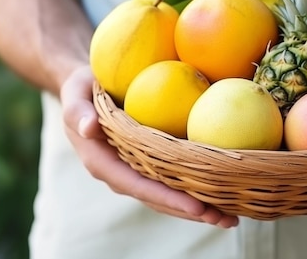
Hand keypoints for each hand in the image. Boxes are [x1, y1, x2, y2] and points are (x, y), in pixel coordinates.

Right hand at [60, 65, 238, 227]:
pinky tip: (225, 192)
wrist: (87, 90)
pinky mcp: (150, 164)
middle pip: (158, 199)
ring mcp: (137, 171)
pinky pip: (173, 180)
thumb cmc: (82, 88)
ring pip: (169, 196)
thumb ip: (78, 111)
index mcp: (103, 162)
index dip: (166, 197)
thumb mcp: (75, 93)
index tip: (196, 207)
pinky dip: (197, 189)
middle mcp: (121, 173)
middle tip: (225, 218)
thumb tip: (89, 128)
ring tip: (231, 217)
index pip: (137, 185)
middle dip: (191, 211)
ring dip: (200, 208)